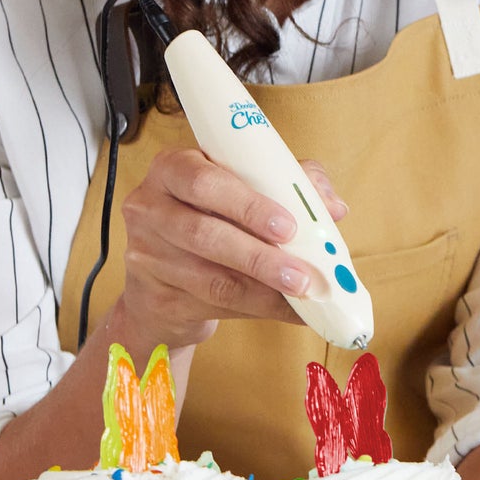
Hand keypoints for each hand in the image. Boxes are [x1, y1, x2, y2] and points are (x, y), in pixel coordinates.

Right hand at [118, 150, 348, 350]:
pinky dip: (259, 308)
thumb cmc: (216, 214)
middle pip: (205, 234)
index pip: (204, 182)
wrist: (166, 269)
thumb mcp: (247, 186)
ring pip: (211, 278)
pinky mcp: (154, 297)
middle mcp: (150, 208)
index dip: (248, 205)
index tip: (288, 226)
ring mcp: (146, 255)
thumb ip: (290, 183)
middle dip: (261, 257)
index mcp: (173, 168)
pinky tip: (290, 310)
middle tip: (302, 274)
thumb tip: (333, 206)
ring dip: (265, 291)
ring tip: (303, 295)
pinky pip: (212, 306)